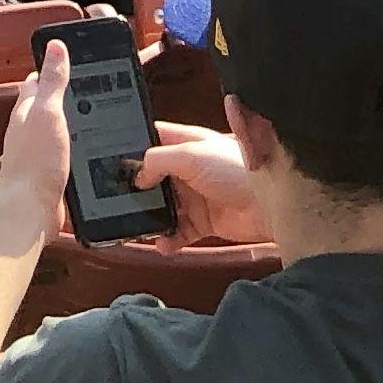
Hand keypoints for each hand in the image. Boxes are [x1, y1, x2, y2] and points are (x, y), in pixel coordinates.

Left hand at [0, 42, 73, 231]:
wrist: (30, 210)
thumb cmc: (35, 163)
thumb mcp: (50, 113)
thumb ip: (53, 82)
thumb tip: (55, 46)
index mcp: (26, 112)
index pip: (35, 84)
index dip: (48, 71)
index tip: (60, 59)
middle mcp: (27, 132)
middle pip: (41, 108)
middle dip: (55, 97)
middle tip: (75, 86)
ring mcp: (36, 155)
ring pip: (50, 132)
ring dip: (63, 124)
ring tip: (81, 117)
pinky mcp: (46, 176)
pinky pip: (58, 155)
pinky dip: (68, 149)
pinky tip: (79, 152)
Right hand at [127, 122, 263, 248]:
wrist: (272, 204)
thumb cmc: (237, 169)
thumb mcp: (193, 155)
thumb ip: (159, 160)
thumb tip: (137, 176)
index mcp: (186, 143)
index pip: (153, 138)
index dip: (132, 146)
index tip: (109, 158)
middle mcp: (188, 169)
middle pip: (154, 177)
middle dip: (137, 189)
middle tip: (115, 200)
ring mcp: (196, 196)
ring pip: (163, 207)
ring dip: (150, 217)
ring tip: (135, 227)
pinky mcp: (204, 222)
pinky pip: (179, 232)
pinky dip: (168, 239)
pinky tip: (162, 243)